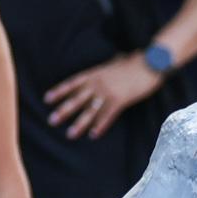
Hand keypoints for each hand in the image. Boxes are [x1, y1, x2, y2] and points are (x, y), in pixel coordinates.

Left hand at [45, 53, 165, 139]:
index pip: (71, 83)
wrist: (149, 63)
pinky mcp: (121, 100)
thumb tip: (102, 69)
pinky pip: (108, 115)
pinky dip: (100, 125)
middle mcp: (97, 83)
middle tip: (52, 121)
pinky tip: (94, 134)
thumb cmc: (133, 62)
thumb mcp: (113, 63)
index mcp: (94, 73)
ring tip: (70, 134)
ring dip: (79, 123)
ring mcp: (108, 92)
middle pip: (76, 99)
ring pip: (90, 110)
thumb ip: (104, 70)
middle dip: (64, 111)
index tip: (47, 100)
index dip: (59, 92)